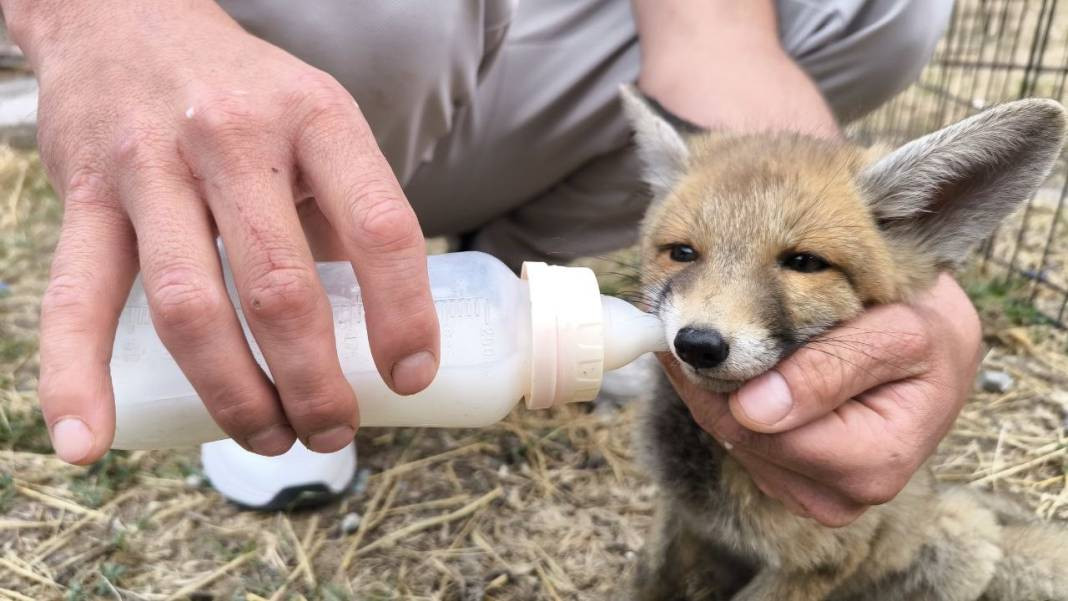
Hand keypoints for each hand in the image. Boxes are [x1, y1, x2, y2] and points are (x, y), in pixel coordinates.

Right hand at [16, 1, 438, 462]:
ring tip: (268, 439)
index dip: (403, 316)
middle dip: (314, 383)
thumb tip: (376, 326)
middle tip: (333, 429)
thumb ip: (345, 211)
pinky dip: (77, 376)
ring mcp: (150, 167)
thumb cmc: (244, 92)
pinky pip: (75, 297)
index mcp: (316, 118)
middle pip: (280, 288)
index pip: (380, 227)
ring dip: (234, 396)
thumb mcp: (319, 123)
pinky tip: (91, 441)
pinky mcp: (84, 195)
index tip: (410, 376)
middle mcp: (233, 138)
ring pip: (190, 308)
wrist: (127, 16)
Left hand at [661, 274, 981, 526]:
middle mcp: (846, 495)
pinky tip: (742, 369)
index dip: (717, 381)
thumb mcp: (897, 333)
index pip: (762, 430)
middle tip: (688, 327)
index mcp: (874, 462)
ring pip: (735, 443)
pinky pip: (744, 446)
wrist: (941, 347)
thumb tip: (753, 410)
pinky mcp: (801, 485)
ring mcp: (822, 495)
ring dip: (720, 393)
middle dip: (713, 384)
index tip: (681, 331)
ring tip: (729, 340)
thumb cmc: (927, 332)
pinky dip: (731, 404)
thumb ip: (830, 368)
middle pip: (741, 439)